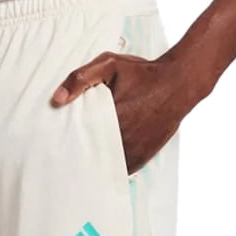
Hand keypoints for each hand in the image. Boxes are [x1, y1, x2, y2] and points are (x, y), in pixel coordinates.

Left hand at [51, 45, 215, 173]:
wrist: (178, 84)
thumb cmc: (143, 73)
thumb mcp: (109, 65)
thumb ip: (80, 78)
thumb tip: (57, 100)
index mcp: (107, 119)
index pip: (78, 141)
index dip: (67, 146)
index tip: (58, 148)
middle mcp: (119, 140)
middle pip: (90, 157)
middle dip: (79, 158)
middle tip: (66, 161)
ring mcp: (131, 152)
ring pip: (105, 167)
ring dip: (96, 165)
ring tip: (82, 166)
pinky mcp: (141, 158)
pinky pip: (121, 170)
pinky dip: (112, 169)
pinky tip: (103, 167)